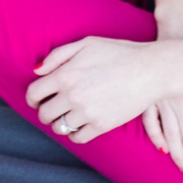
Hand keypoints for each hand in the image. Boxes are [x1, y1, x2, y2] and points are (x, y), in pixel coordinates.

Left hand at [26, 37, 160, 143]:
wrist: (149, 70)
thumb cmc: (118, 53)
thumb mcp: (86, 44)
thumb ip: (57, 56)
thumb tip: (37, 71)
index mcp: (65, 74)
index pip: (33, 94)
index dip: (32, 98)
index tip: (38, 100)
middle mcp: (72, 95)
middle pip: (44, 114)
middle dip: (45, 112)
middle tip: (53, 108)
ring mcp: (87, 112)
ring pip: (59, 128)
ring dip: (59, 123)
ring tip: (67, 116)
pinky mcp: (101, 125)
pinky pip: (77, 138)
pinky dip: (75, 134)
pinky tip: (80, 124)